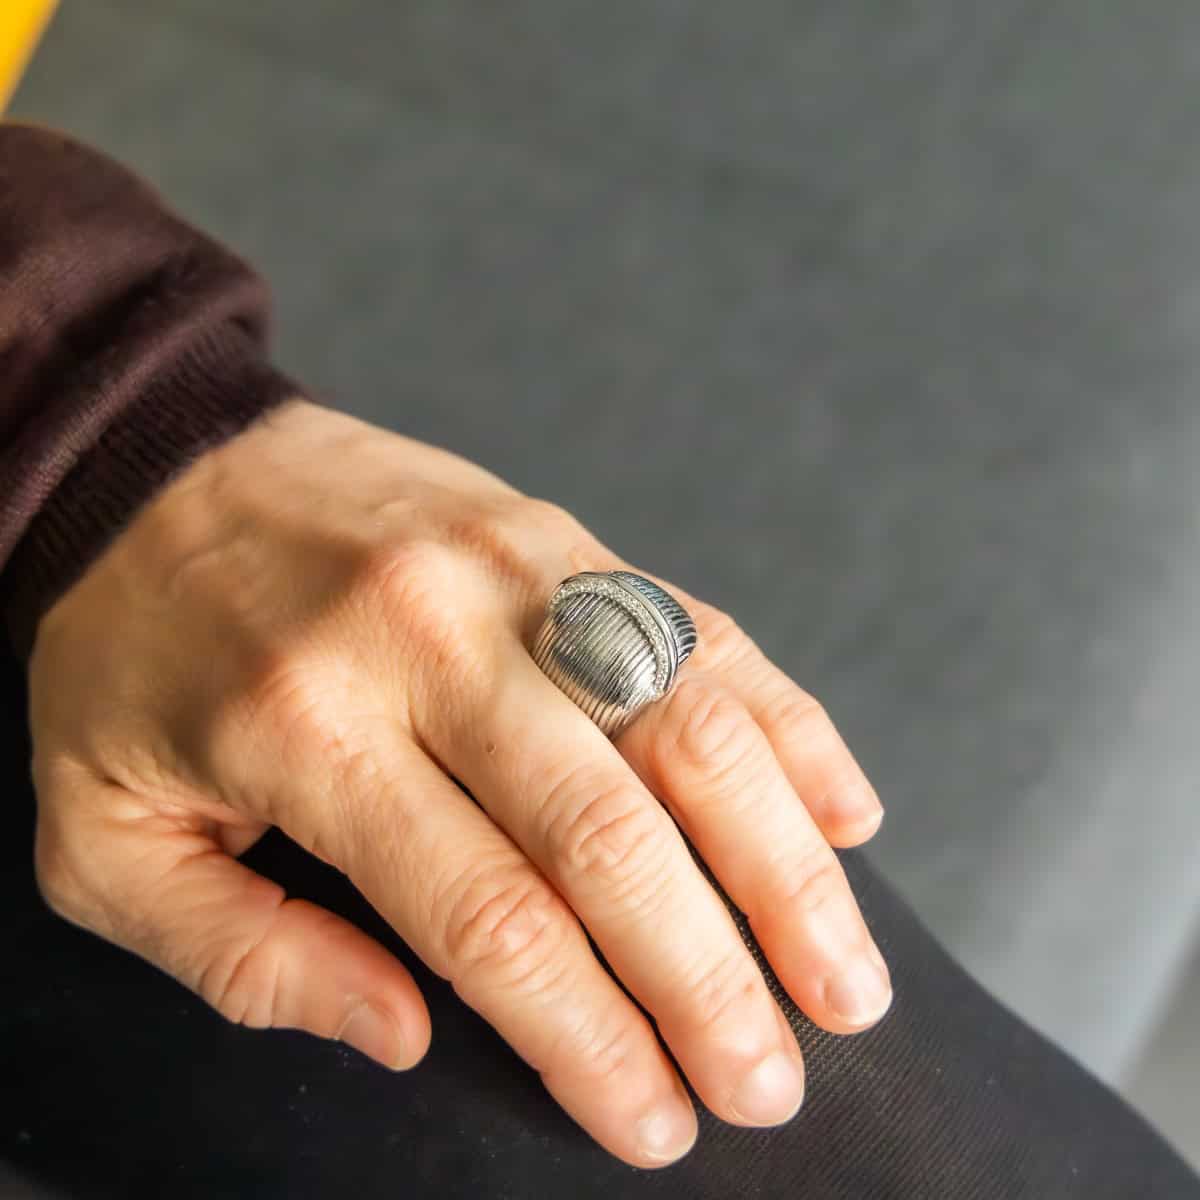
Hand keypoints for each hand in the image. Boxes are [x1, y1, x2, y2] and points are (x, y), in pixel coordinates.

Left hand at [27, 398, 889, 1167]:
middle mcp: (433, 640)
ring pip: (691, 725)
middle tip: (772, 1083)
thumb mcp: (104, 836)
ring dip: (786, 864)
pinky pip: (704, 631)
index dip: (589, 1035)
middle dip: (709, 976)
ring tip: (848, 976)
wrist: (164, 462)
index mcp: (309, 728)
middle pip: (612, 831)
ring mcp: (518, 571)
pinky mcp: (564, 534)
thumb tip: (406, 1031)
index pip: (490, 915)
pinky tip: (844, 811)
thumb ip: (243, 954)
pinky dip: (788, 726)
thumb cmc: (133, 659)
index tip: (655, 1120)